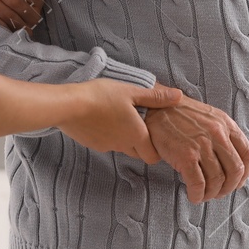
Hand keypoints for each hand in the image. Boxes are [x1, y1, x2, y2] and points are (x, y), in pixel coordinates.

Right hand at [58, 81, 180, 165]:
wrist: (69, 106)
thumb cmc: (102, 97)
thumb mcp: (131, 92)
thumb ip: (155, 97)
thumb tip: (179, 97)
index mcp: (137, 135)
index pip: (153, 157)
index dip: (157, 149)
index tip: (157, 135)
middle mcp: (123, 145)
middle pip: (139, 153)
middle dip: (142, 143)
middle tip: (141, 124)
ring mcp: (106, 146)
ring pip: (122, 147)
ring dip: (125, 138)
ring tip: (121, 117)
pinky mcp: (92, 144)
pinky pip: (107, 143)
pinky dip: (109, 134)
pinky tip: (103, 118)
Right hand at [143, 95, 248, 202]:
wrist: (153, 109)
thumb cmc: (178, 114)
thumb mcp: (208, 116)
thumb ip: (222, 134)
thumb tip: (231, 161)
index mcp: (226, 124)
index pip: (247, 154)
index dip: (245, 173)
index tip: (238, 182)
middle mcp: (217, 134)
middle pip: (235, 170)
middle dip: (229, 187)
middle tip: (220, 192)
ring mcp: (202, 145)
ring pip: (217, 180)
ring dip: (212, 193)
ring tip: (204, 195)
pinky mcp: (185, 156)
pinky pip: (198, 184)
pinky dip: (198, 195)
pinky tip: (194, 195)